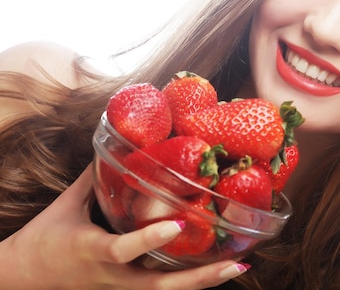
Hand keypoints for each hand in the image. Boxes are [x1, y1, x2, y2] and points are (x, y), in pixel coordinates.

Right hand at [0, 164, 248, 289]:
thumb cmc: (43, 239)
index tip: (179, 224)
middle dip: (200, 278)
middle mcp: (111, 277)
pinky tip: (213, 270)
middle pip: (160, 287)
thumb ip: (95, 177)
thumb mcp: (67, 204)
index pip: (124, 249)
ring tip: (236, 267)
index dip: (151, 238)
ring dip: (202, 282)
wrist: (22, 279)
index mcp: (93, 252)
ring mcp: (119, 289)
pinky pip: (159, 289)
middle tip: (235, 264)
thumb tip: (117, 146)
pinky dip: (187, 281)